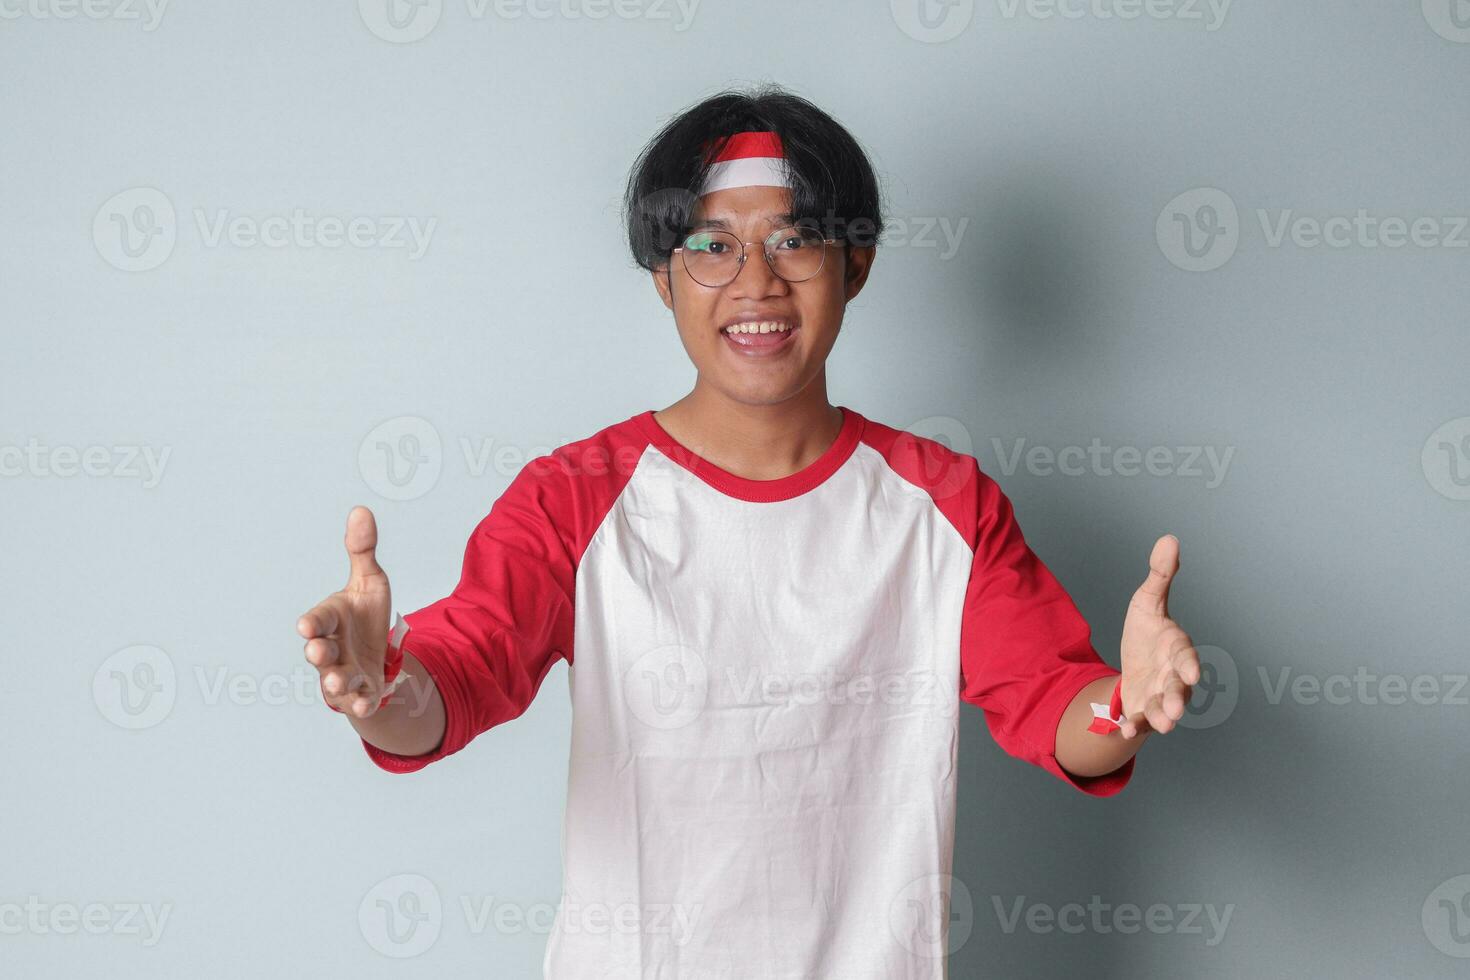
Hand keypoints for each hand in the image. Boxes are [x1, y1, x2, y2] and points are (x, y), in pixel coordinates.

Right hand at [297, 506, 392, 717]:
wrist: (376, 654)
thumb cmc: (364, 616)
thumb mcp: (370, 582)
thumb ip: (362, 551)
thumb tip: (361, 510)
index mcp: (330, 620)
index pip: (318, 620)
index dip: (312, 623)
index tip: (306, 625)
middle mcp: (330, 648)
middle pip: (319, 652)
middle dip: (318, 651)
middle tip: (316, 651)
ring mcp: (342, 672)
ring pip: (335, 678)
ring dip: (336, 679)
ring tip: (340, 680)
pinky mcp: (359, 691)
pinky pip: (358, 699)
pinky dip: (361, 702)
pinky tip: (367, 702)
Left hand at [1118, 534, 1201, 737]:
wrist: (1134, 663)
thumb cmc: (1148, 631)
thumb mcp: (1147, 601)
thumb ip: (1160, 576)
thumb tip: (1169, 538)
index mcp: (1176, 649)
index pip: (1186, 657)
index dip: (1189, 664)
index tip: (1190, 672)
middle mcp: (1172, 676)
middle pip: (1177, 690)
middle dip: (1176, 699)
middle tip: (1175, 711)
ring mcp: (1158, 695)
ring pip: (1162, 709)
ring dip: (1161, 717)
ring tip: (1161, 725)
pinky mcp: (1142, 710)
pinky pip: (1140, 721)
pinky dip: (1134, 727)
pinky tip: (1124, 731)